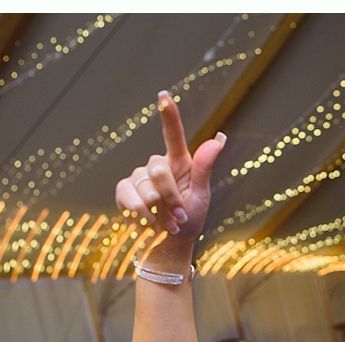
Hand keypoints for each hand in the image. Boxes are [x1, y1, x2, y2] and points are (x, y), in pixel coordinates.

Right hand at [114, 90, 225, 239]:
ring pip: (145, 188)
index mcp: (179, 163)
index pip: (173, 135)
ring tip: (167, 224)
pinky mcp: (124, 191)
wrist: (168, 244)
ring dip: (158, 211)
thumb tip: (220, 137)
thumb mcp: (201, 195)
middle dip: (170, 197)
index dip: (168, 114)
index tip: (163, 94)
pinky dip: (141, 215)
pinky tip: (149, 223)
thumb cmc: (189, 219)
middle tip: (179, 216)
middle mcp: (157, 165)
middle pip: (158, 169)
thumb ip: (204, 168)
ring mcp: (138, 177)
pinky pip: (129, 197)